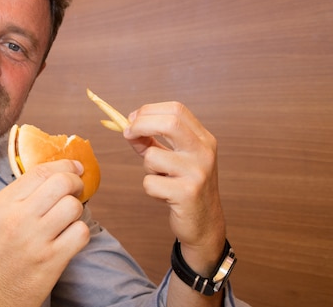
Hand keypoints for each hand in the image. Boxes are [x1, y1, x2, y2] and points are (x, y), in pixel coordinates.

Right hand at [0, 160, 88, 306]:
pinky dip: (80, 233)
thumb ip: (22, 194)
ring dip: (77, 210)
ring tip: (68, 218)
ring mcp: (35, 240)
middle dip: (76, 182)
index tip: (75, 167)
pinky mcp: (51, 261)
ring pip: (74, 206)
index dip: (64, 165)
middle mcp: (18, 218)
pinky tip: (69, 237)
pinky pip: (81, 233)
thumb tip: (57, 173)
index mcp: (3, 204)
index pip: (40, 171)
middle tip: (77, 189)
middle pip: (61, 183)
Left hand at [123, 102, 225, 271]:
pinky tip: (165, 195)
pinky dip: (150, 189)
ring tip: (161, 179)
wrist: (205, 223)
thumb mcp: (174, 159)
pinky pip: (150, 183)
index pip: (176, 110)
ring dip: (147, 168)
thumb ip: (152, 142)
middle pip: (170, 122)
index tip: (133, 119)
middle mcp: (204, 152)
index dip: (149, 110)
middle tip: (128, 133)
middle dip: (141, 124)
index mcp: (203, 139)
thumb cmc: (185, 186)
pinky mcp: (187, 194)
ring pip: (152, 156)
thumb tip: (128, 128)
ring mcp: (197, 172)